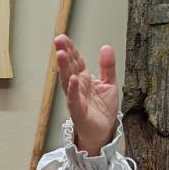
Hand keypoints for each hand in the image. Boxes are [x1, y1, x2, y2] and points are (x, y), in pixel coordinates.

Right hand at [54, 34, 120, 156]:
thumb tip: (105, 47)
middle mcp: (77, 87)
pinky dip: (72, 90)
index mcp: (84, 79)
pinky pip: (74, 100)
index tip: (63, 37)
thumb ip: (107, 66)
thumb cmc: (103, 110)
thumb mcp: (110, 84)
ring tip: (61, 54)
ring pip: (68, 81)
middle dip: (64, 54)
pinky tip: (73, 80)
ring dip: (64, 68)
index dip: (70, 49)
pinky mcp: (79, 112)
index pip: (75, 61)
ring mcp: (76, 99)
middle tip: (58, 40)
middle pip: (69, 68)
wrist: (104, 132)